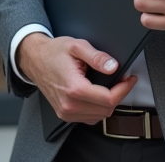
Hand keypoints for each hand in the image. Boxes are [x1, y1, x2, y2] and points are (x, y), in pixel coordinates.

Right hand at [15, 33, 136, 123]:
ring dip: (108, 103)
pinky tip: (98, 95)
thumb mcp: (77, 46)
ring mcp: (66, 112)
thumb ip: (97, 56)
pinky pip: (89, 118)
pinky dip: (98, 109)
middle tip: (122, 80)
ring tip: (110, 86)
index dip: (124, 89)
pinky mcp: (64, 115)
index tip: (130, 79)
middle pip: (106, 110)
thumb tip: (113, 66)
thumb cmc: (53, 52)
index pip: (108, 99)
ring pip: (99, 117)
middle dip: (118, 95)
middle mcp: (69, 105)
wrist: (34, 59)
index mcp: (74, 88)